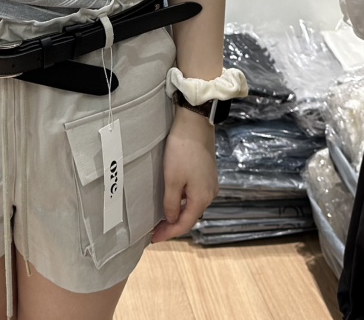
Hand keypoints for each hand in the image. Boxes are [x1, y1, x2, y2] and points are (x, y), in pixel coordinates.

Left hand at [151, 106, 217, 242]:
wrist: (195, 125)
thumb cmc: (182, 151)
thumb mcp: (172, 179)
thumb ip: (171, 202)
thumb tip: (172, 219)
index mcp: (202, 198)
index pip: (185, 224)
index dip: (169, 233)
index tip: (153, 238)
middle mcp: (210, 193)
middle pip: (190, 216)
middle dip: (173, 225)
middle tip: (155, 229)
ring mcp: (210, 183)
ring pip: (193, 205)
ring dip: (178, 212)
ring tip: (162, 217)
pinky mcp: (207, 173)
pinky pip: (195, 194)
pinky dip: (183, 201)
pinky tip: (173, 199)